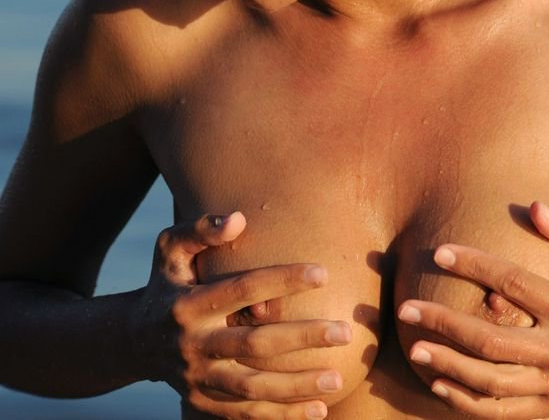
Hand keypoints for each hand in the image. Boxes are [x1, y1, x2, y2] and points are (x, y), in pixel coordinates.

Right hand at [132, 212, 351, 419]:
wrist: (132, 340)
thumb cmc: (166, 283)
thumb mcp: (170, 250)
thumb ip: (200, 230)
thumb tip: (239, 219)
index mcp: (188, 304)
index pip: (242, 289)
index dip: (283, 280)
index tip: (324, 272)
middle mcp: (192, 344)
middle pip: (253, 344)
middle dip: (302, 338)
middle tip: (345, 332)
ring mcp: (196, 378)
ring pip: (252, 388)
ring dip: (297, 386)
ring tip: (338, 378)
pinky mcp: (202, 402)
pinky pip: (245, 413)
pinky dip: (282, 415)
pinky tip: (319, 410)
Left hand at [397, 202, 548, 418]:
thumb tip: (535, 207)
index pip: (515, 284)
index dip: (475, 265)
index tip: (440, 253)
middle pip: (492, 342)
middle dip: (444, 324)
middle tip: (407, 308)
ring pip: (491, 383)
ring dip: (447, 366)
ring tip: (414, 347)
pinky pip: (500, 412)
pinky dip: (465, 402)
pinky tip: (437, 384)